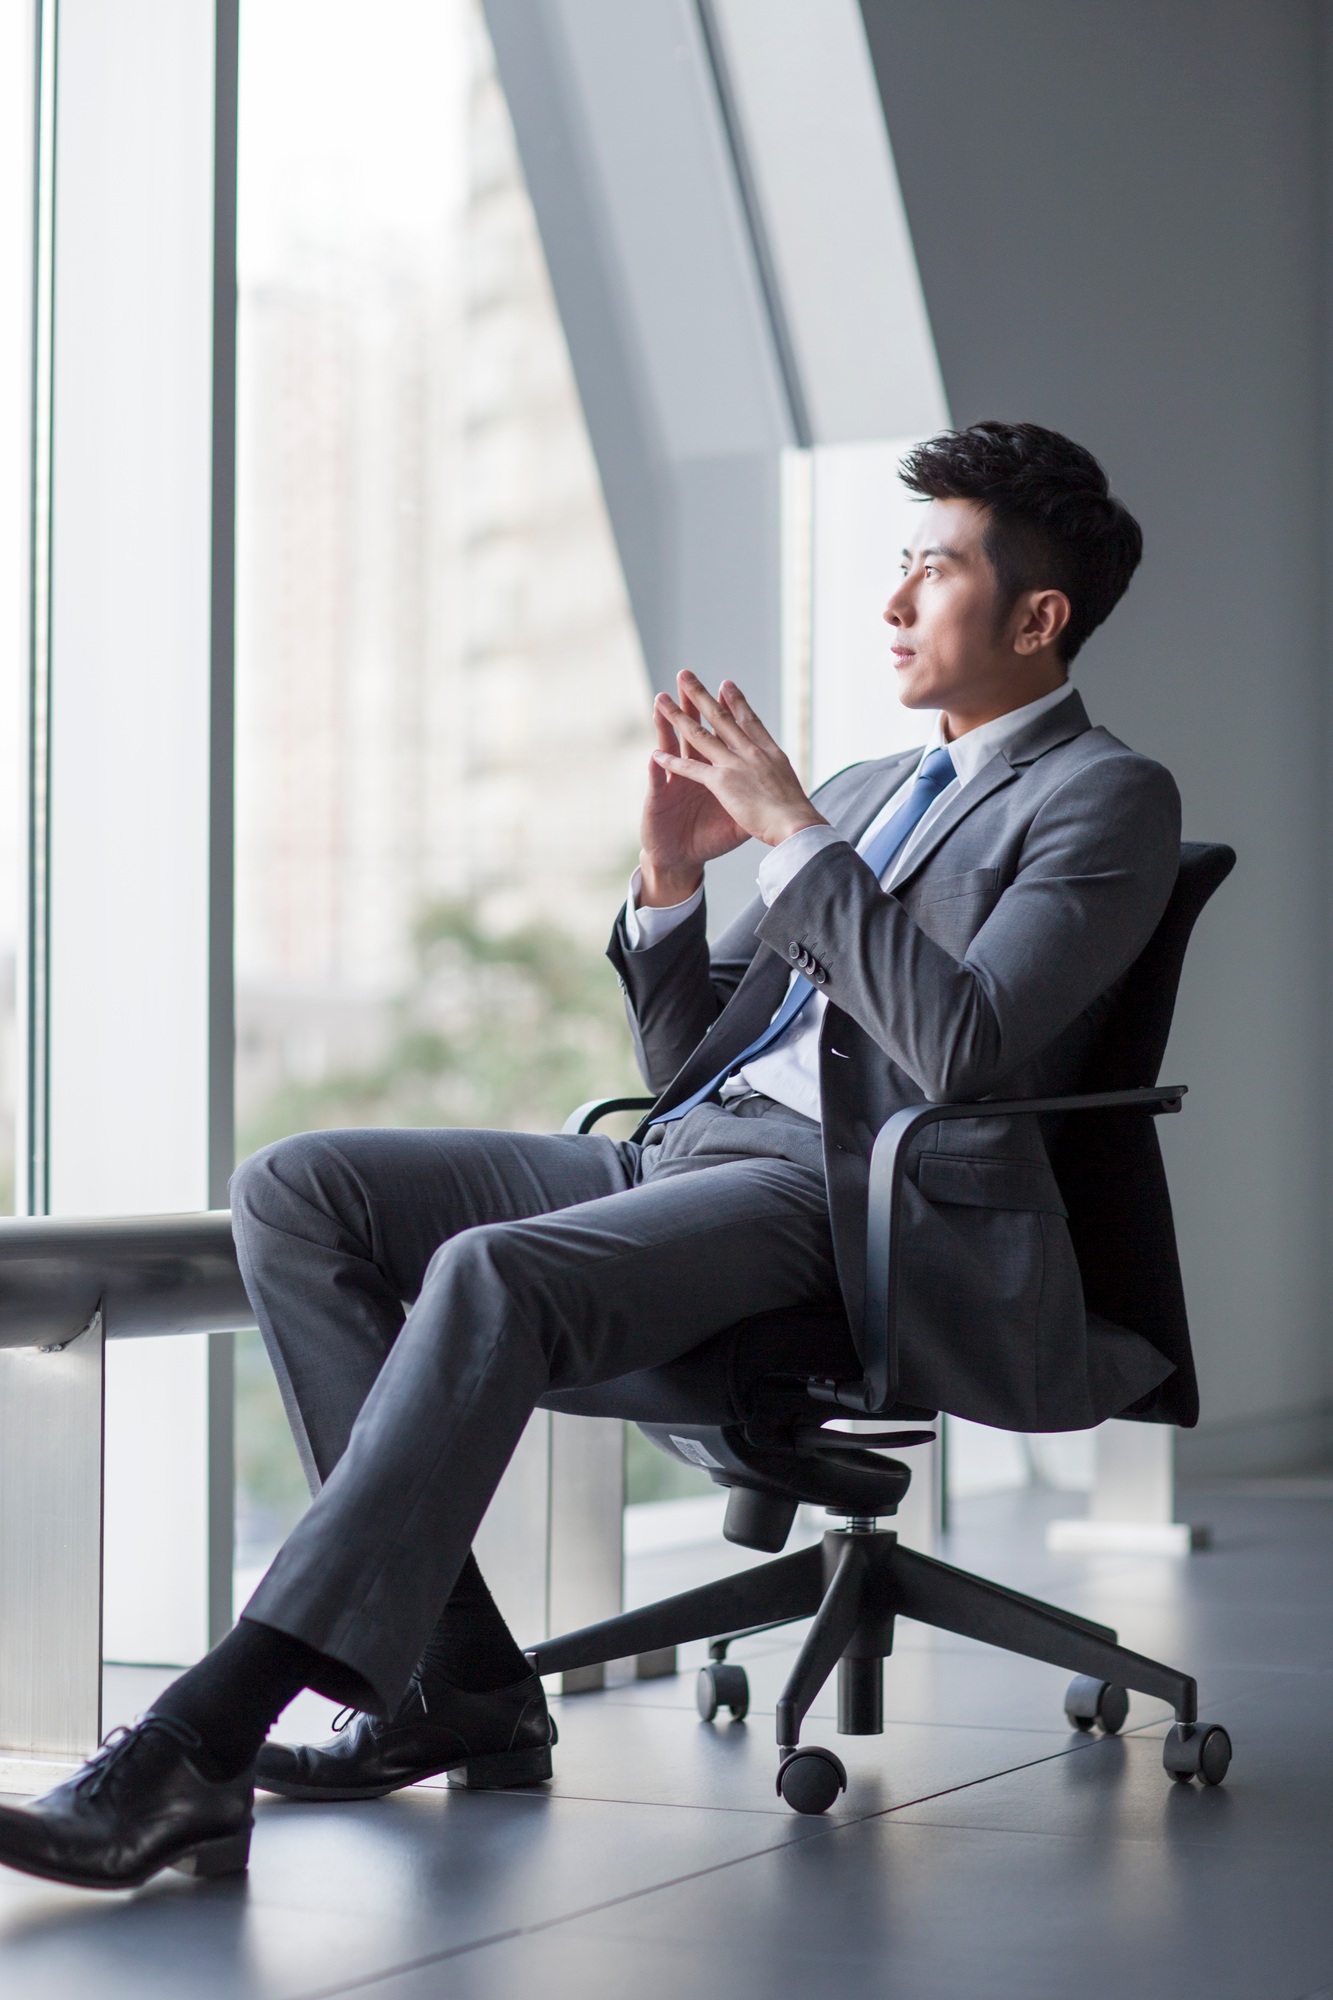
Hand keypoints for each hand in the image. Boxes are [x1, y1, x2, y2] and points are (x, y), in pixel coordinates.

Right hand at [638, 677, 747, 904]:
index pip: (717, 734)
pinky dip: (656, 770)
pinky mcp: (657, 800)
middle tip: (686, 677)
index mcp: (712, 771)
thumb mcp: (738, 818)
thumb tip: (780, 787)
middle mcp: (691, 771)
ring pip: (667, 748)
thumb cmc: (708, 837)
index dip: (722, 711)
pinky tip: (654, 756)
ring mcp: (672, 782)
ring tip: (660, 704)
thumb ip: (755, 798)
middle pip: (691, 731)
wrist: (681, 858)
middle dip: (689, 705)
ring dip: (663, 726)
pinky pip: (656, 783)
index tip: (727, 686)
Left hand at [647, 673, 825, 871]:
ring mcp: (735, 765)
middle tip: (685, 675)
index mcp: (769, 752)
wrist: (797, 825)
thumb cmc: (798, 815)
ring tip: (661, 699)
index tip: (725, 685)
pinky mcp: (722, 782)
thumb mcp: (790, 786)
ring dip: (677, 716)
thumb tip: (780, 778)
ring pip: (699, 735)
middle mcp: (751, 752)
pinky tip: (656, 753)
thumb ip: (777, 777)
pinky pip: (691, 768)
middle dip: (700, 695)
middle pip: (720, 718)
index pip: (749, 721)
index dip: (736, 702)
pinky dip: (672, 762)